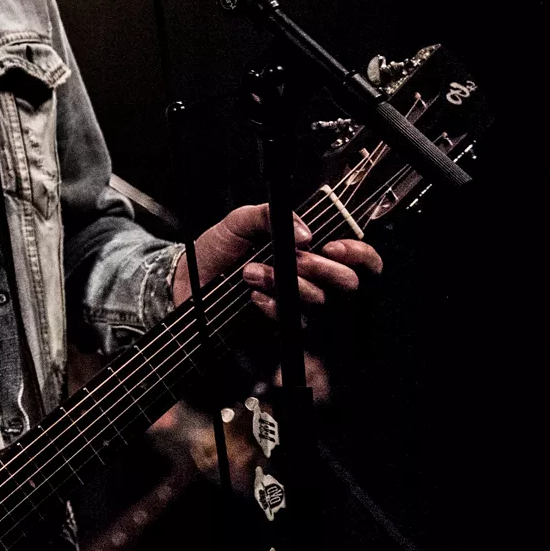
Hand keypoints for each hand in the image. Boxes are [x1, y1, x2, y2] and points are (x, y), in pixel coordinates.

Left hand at [170, 202, 382, 318]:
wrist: (188, 284)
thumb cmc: (218, 253)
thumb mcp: (240, 222)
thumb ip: (270, 215)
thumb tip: (305, 233)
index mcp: (313, 254)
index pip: (361, 258)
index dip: (357, 253)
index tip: (330, 247)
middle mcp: (315, 283)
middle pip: (348, 283)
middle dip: (317, 269)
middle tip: (289, 261)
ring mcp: (304, 311)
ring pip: (322, 305)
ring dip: (288, 285)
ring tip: (251, 273)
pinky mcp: (288, 335)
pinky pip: (301, 330)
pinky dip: (278, 310)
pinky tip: (256, 299)